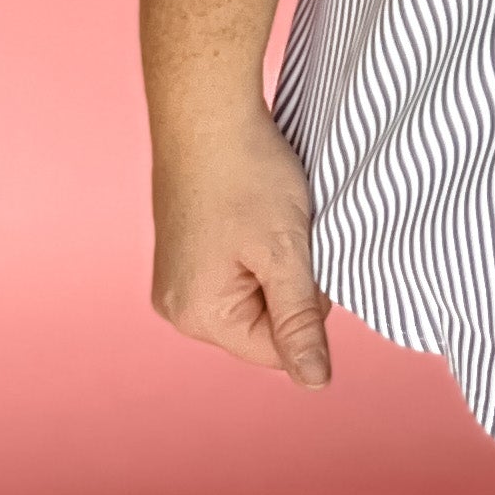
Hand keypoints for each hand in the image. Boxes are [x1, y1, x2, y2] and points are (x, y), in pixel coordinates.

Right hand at [150, 105, 331, 386]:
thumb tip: (316, 383)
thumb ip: (300, 322)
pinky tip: (256, 210)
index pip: (277, 348)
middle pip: (263, 323)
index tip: (304, 253)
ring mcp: (178, 277)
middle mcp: (177, 306)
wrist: (207, 110)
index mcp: (198, 316)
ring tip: (269, 217)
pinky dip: (259, 245)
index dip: (307, 305)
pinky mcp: (186, 251)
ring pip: (255, 293)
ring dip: (276, 261)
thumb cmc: (246, 176)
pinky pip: (237, 270)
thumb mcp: (286, 252)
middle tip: (288, 230)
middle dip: (289, 282)